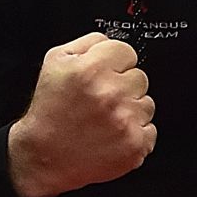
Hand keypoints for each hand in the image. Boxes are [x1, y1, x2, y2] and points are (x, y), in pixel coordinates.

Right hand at [7, 32, 155, 196]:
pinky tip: (113, 135)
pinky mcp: (134, 144)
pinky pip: (150, 130)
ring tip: (106, 120)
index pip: (127, 51)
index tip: (105, 75)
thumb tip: (110, 40)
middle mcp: (110, 94)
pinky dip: (135, 134)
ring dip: (131, 110)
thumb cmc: (49, 110)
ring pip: (147, 104)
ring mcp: (125, 121)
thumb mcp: (55, 62)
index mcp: (91, 69)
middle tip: (102, 100)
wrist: (45, 156)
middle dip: (123, 86)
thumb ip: (88, 43)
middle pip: (140, 77)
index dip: (115, 63)